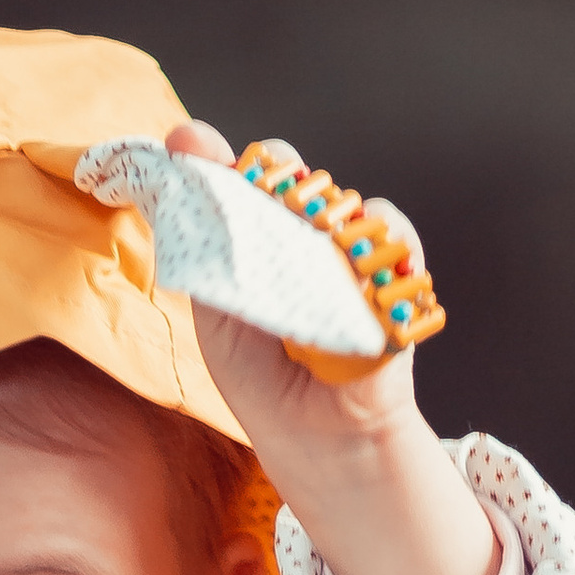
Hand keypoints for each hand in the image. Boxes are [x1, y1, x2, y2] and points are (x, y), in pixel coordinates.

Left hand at [166, 120, 499, 574]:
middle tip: (260, 207)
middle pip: (295, 176)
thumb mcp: (215, 303)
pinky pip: (392, 230)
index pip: (248, 176)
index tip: (204, 155)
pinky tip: (352, 265)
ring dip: (317, 220)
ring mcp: (350, 252)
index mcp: (258, 240)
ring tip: (297, 266)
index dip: (232, 164)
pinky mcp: (393, 272)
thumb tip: (181, 139)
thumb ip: (199, 230)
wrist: (316, 435)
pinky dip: (376, 237)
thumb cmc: (260, 376)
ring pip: (339, 199)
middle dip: (275, 182)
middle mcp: (306, 237)